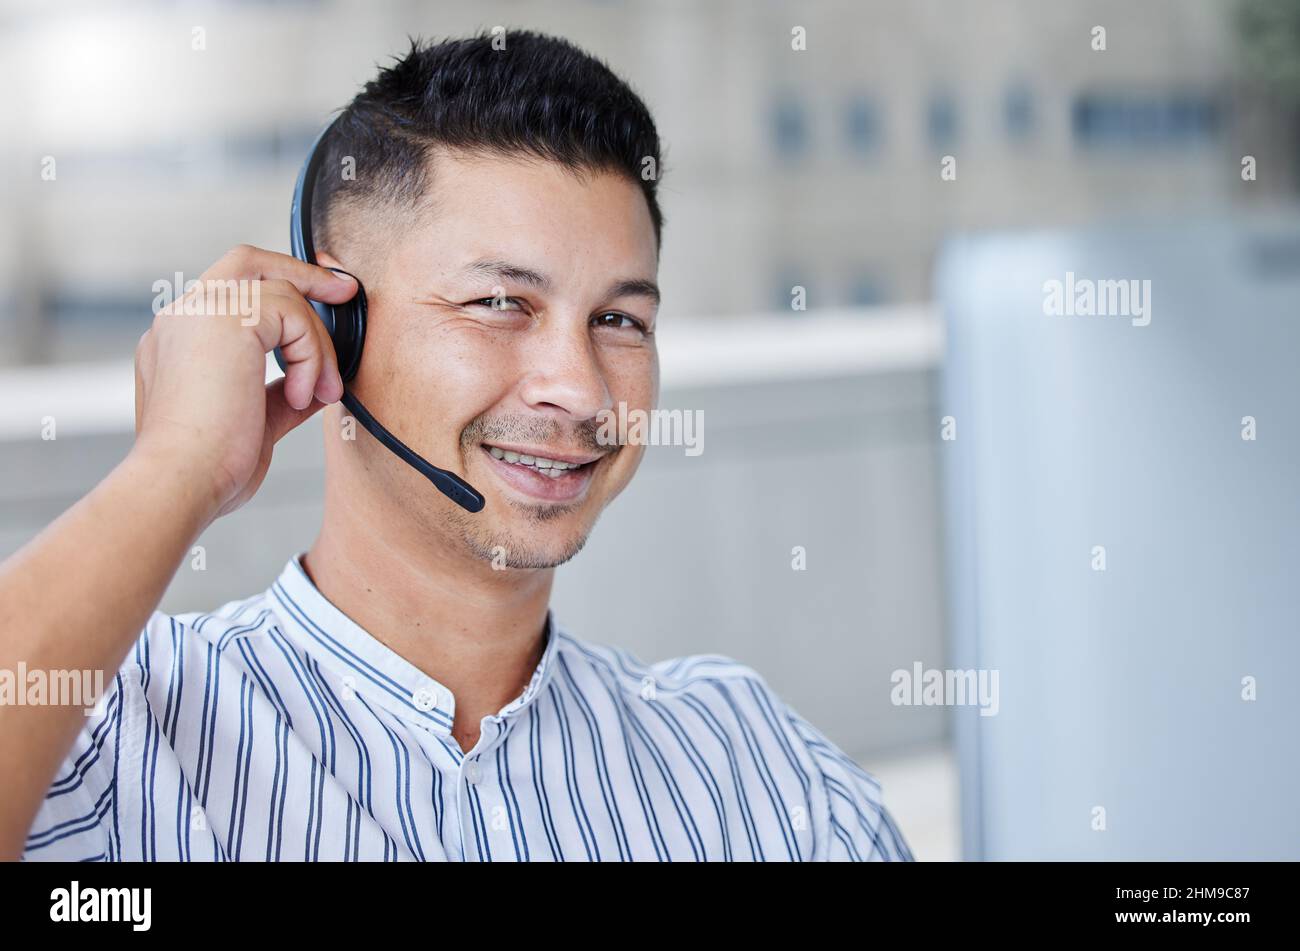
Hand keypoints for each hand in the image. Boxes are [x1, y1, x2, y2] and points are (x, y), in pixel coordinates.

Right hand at [132, 244, 356, 519]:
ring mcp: (198, 312)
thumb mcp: (253, 422)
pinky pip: (291, 314)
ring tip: (320, 394)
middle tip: (344, 290)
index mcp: (179, 342)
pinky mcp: (225, 318)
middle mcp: (182, 318)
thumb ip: (281, 395)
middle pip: (246, 262)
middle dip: (301, 271)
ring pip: (281, 294)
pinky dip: (312, 356)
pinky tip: (304, 395)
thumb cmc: (208, 468)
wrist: (180, 483)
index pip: (232, 293)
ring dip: (317, 346)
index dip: (279, 290)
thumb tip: (318, 387)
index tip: (322, 302)